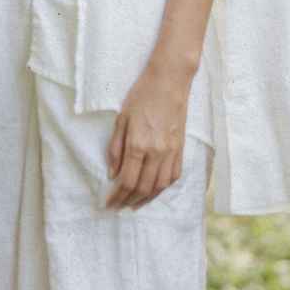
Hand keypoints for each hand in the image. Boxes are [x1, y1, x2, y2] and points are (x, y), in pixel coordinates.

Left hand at [106, 60, 189, 208]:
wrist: (169, 82)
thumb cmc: (141, 96)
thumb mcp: (121, 119)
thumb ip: (116, 149)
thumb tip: (112, 174)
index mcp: (138, 145)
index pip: (126, 180)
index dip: (116, 196)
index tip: (108, 203)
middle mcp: (157, 152)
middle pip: (142, 187)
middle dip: (128, 201)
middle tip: (118, 208)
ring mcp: (171, 152)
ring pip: (159, 186)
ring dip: (145, 199)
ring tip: (133, 204)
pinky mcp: (181, 149)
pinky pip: (173, 176)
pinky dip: (162, 189)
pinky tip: (153, 191)